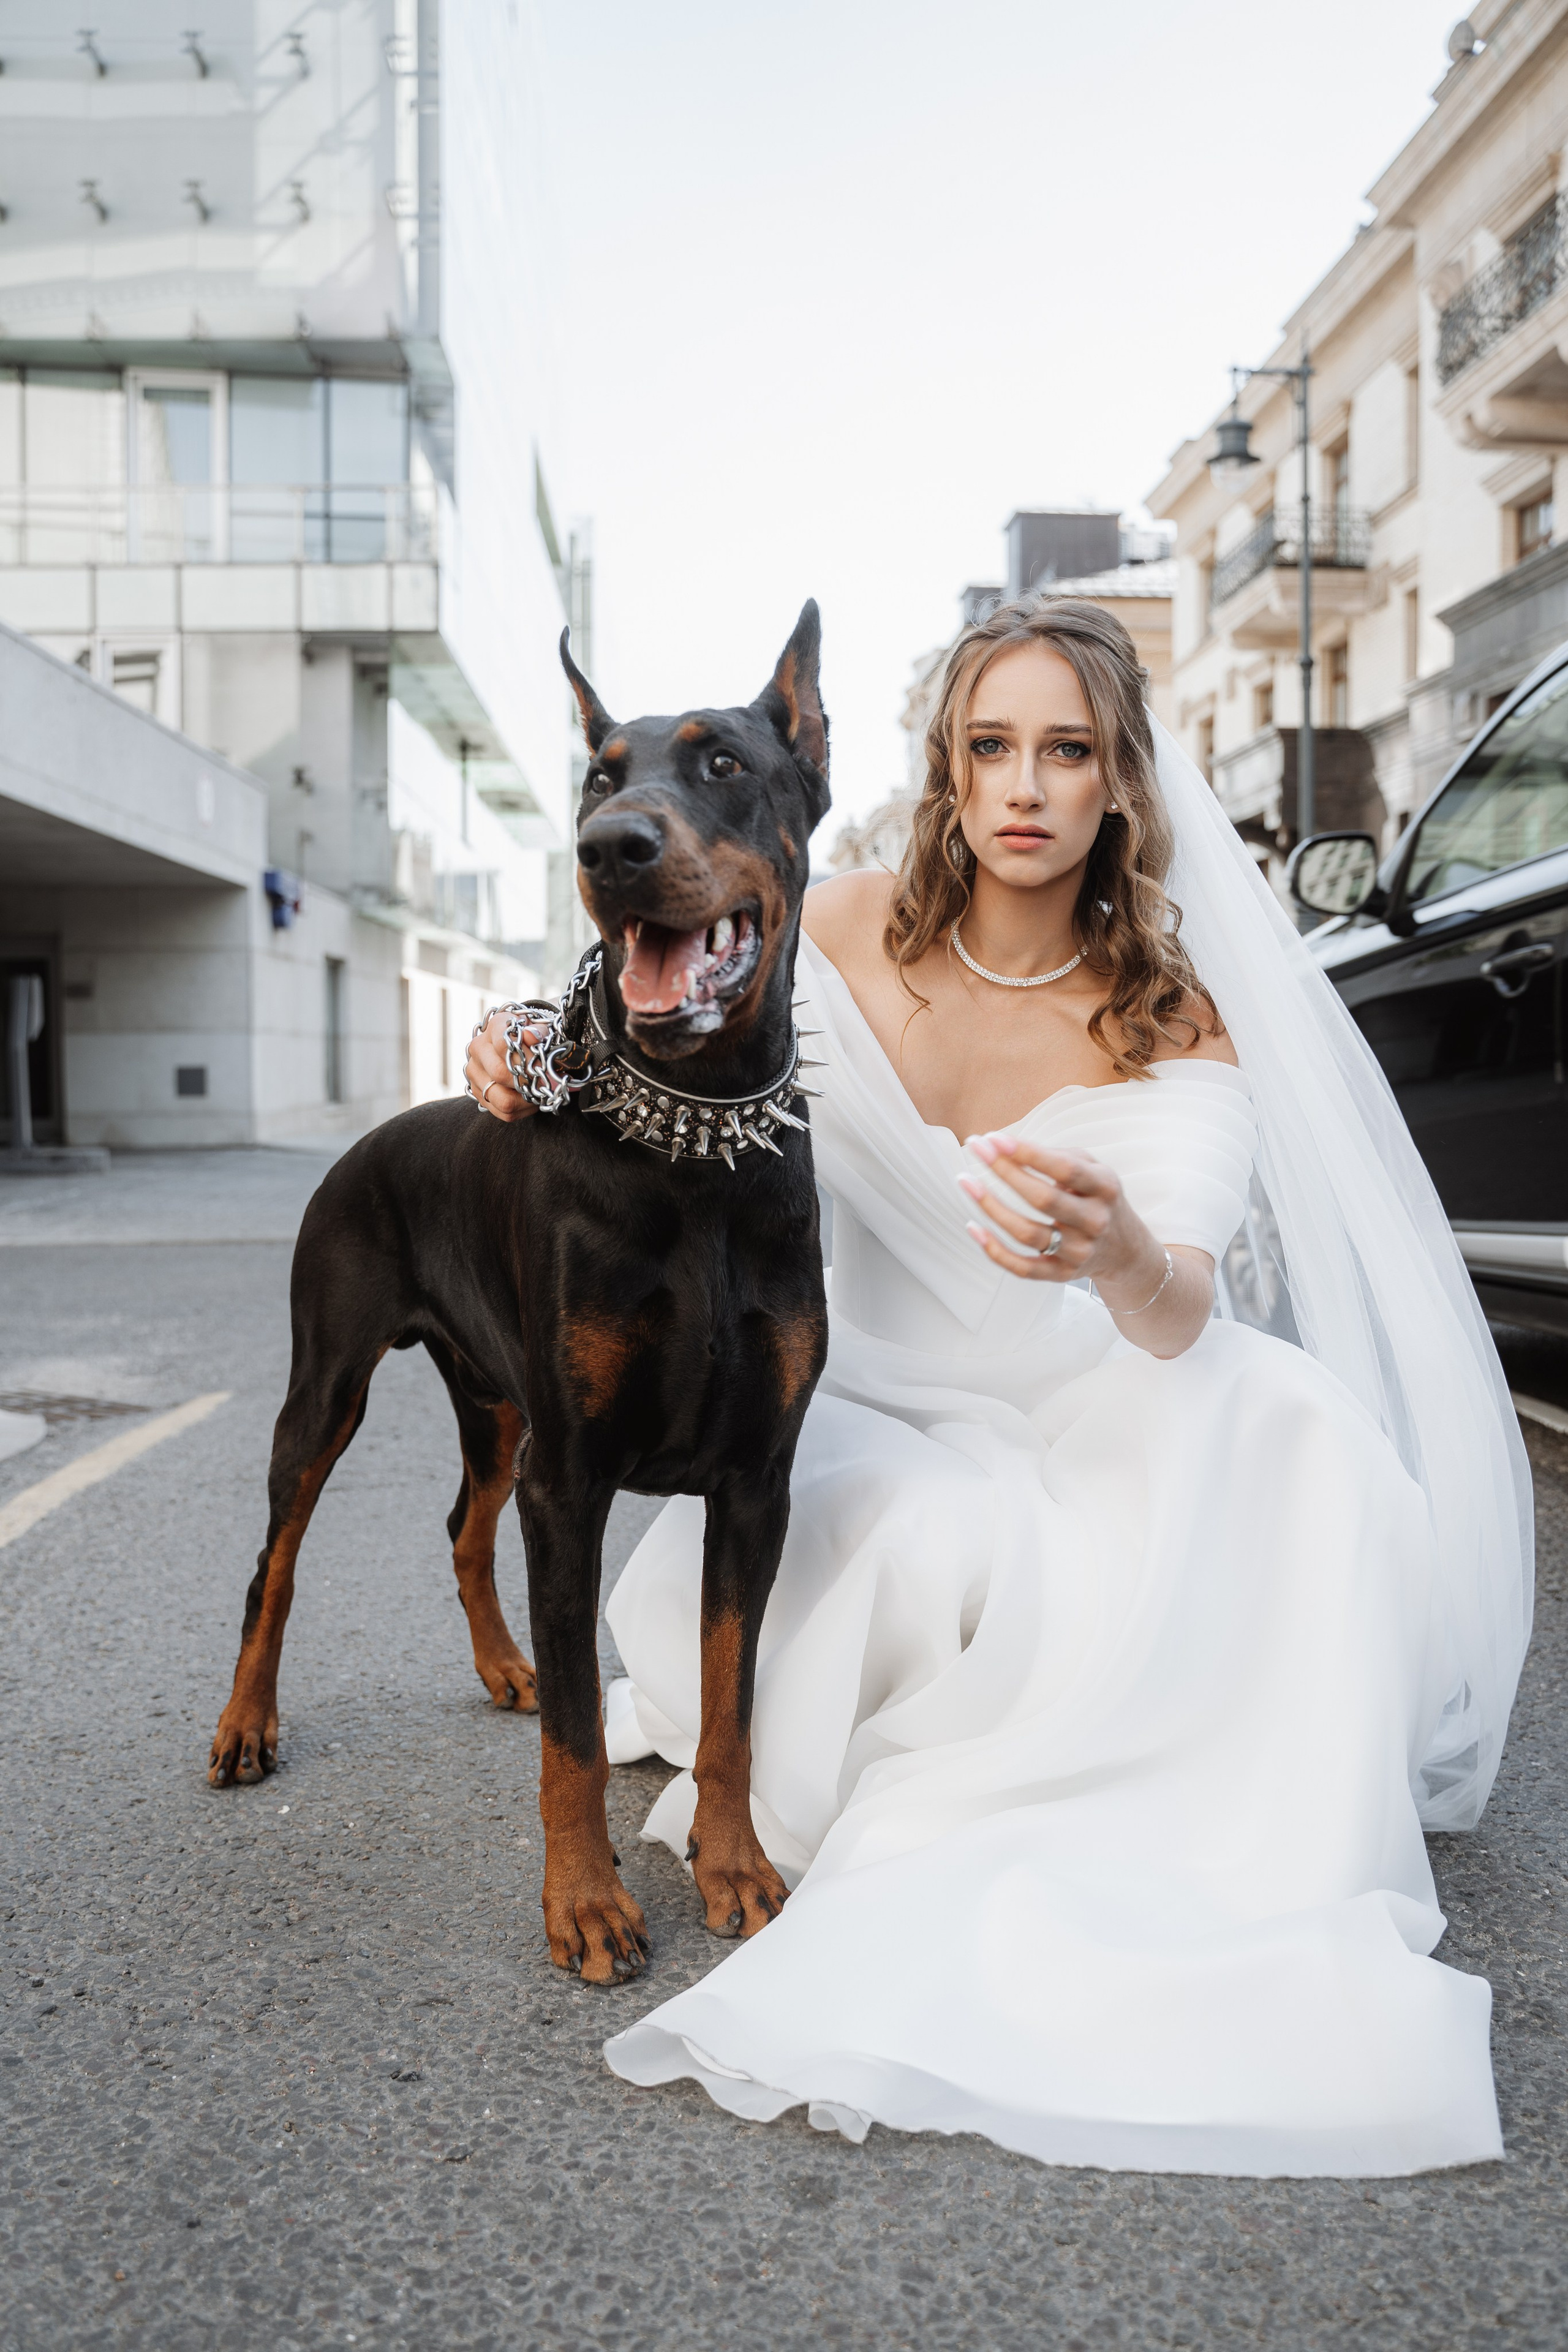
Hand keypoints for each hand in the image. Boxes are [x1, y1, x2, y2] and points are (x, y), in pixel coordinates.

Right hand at [465, 1009, 540, 1122]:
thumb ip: (539, 1031)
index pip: (505, 1044)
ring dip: (527, 1100)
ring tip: (539, 1093)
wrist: (515, 1046)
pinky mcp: (478, 1092)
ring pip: (502, 1099)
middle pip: (500, 1073)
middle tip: (545, 1083)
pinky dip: (522, 1110)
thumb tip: (532, 1036)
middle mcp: (479, 1048)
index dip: (527, 1058)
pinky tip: (531, 1099)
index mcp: (494, 1027)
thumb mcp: (539, 1028)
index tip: (543, 1065)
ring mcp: (475, 1072)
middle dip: (528, 1082)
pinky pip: (503, 1112)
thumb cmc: (531, 1038)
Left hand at [958, 1135, 1154, 1291]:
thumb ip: (1058, 1156)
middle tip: (975, 1149)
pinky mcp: (1062, 1275)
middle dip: (1004, 1172)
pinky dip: (994, 1250)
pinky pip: (1022, 1268)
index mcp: (1104, 1188)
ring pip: (1027, 1233)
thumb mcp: (1093, 1169)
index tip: (994, 1138)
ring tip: (966, 1181)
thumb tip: (1006, 1147)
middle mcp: (1095, 1221)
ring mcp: (1079, 1252)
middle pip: (1043, 1199)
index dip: (1027, 1153)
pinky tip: (973, 1227)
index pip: (1065, 1169)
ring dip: (990, 1207)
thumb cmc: (1096, 1197)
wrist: (1124, 1249)